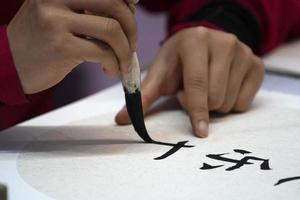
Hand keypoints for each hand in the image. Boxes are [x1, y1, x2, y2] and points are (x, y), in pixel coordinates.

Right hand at [7, 0, 136, 93]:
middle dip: (131, 27)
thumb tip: (129, 6)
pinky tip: (109, 70)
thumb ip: (87, 8)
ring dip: (125, 51)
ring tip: (122, 62)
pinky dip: (114, 64)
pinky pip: (103, 53)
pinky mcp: (61, 47)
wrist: (10, 64)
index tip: (131, 14)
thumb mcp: (58, 14)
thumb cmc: (41, 40)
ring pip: (111, 30)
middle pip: (114, 4)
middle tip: (131, 44)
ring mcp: (56, 21)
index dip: (126, 1)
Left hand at [115, 27, 264, 137]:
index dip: (196, 109)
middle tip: (191, 91)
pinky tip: (222, 87)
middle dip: (200, 104)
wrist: (202, 43)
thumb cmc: (178, 60)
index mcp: (195, 41)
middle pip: (215, 97)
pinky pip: (245, 102)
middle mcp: (224, 42)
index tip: (200, 131)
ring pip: (229, 102)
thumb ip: (142, 96)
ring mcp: (244, 52)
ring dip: (214, 104)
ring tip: (206, 88)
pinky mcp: (257, 64)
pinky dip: (230, 103)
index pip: (197, 83)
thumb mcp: (159, 73)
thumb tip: (121, 120)